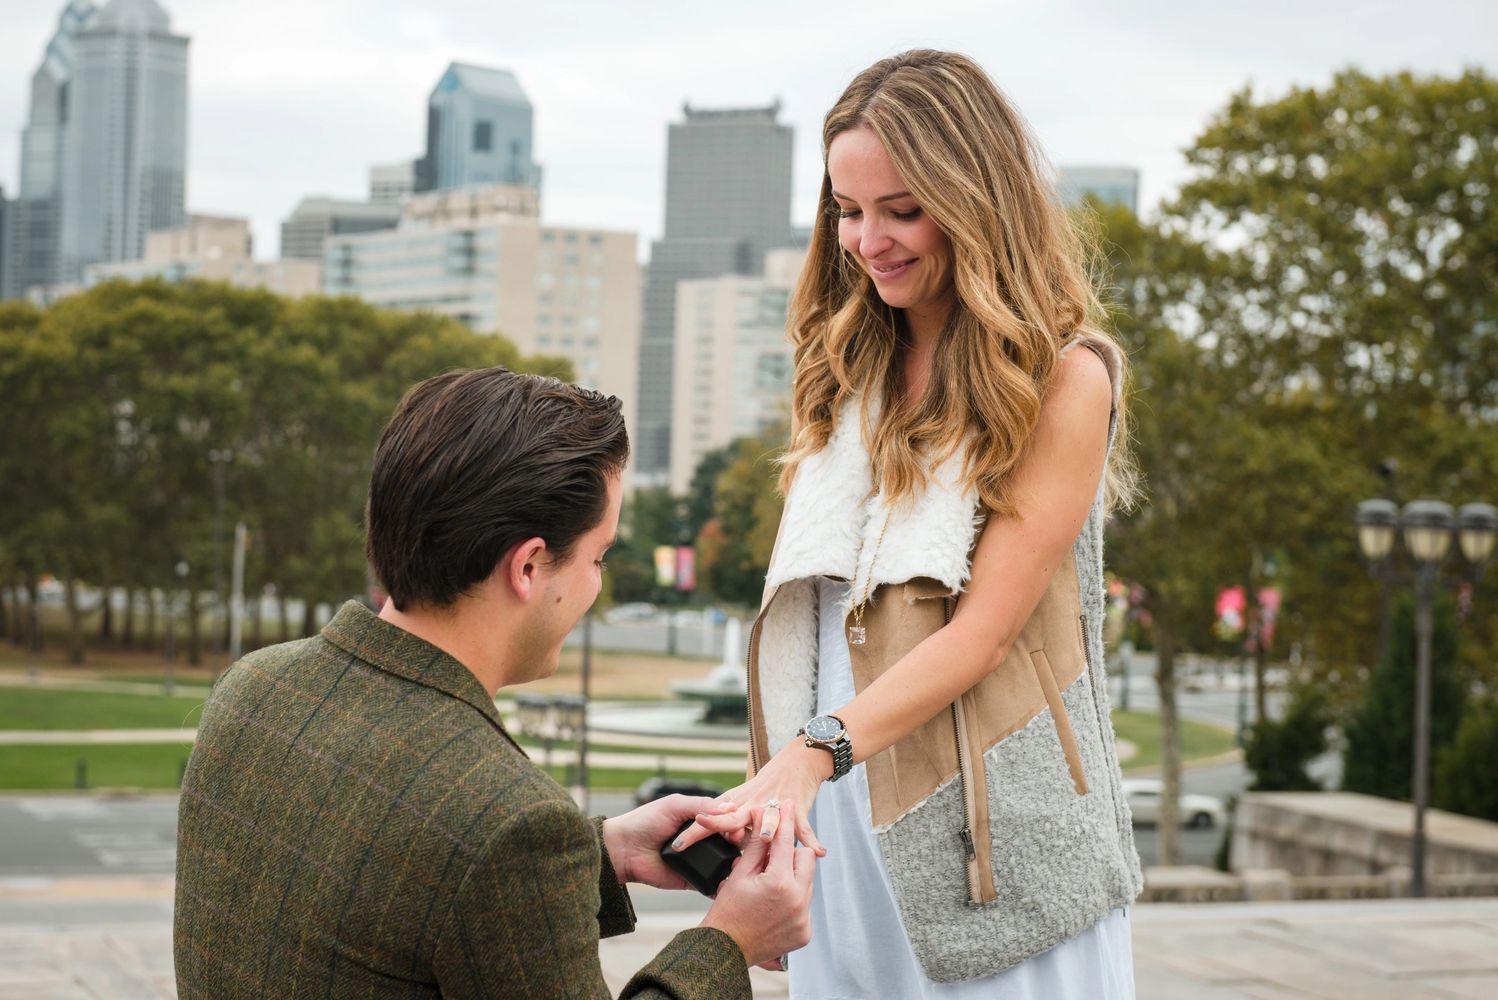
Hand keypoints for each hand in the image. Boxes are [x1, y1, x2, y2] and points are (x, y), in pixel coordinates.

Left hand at [601, 794, 737, 889]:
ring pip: (724, 863)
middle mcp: (702, 840)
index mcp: (699, 819)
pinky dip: (721, 883)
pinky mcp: (692, 880)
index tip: (743, 821)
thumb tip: (731, 806)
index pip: (726, 819)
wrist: (624, 849)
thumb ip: (702, 804)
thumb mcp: (675, 805)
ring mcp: (699, 861)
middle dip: (738, 841)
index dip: (735, 820)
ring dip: (734, 862)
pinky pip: (711, 883)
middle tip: (738, 840)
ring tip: (741, 860)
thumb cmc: (646, 821)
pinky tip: (732, 879)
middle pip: (729, 841)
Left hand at [673, 740, 829, 857]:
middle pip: (733, 819)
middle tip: (713, 837)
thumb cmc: (767, 786)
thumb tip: (718, 846)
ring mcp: (774, 806)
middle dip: (721, 827)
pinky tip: (818, 852)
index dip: (694, 831)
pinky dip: (811, 839)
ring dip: (768, 827)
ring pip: (769, 819)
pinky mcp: (797, 808)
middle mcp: (752, 805)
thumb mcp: (743, 800)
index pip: (709, 819)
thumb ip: (729, 821)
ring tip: (767, 837)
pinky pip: (803, 827)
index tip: (677, 845)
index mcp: (736, 804)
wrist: (797, 763)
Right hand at [701, 797, 815, 968]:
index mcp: (780, 882)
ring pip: (807, 881)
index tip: (786, 804)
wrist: (727, 950)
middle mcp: (798, 900)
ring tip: (770, 882)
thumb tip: (763, 816)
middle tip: (773, 855)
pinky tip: (774, 903)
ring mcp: (803, 918)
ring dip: (792, 876)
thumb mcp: (740, 873)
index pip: (786, 841)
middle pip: (805, 858)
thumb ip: (757, 845)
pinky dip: (792, 900)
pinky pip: (805, 904)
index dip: (785, 820)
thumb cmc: (728, 911)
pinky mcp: (805, 932)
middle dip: (790, 853)